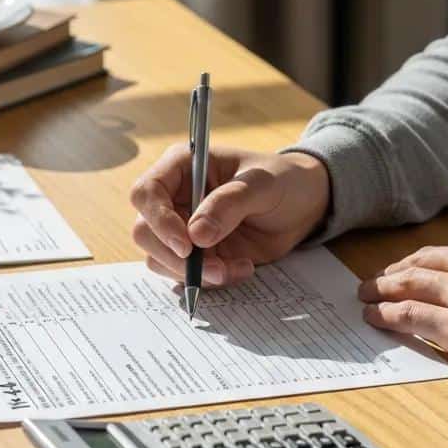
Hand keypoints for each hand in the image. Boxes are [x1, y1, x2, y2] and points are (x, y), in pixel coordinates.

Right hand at [130, 144, 330, 286]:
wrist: (302, 205)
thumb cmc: (281, 180)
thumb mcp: (261, 184)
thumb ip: (229, 204)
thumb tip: (196, 234)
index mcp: (182, 167)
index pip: (146, 193)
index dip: (158, 220)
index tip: (186, 245)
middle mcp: (174, 198)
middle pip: (145, 232)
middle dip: (176, 257)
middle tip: (215, 268)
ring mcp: (182, 228)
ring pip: (161, 259)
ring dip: (195, 273)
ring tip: (235, 268)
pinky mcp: (197, 254)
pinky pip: (186, 275)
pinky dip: (211, 280)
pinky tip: (242, 268)